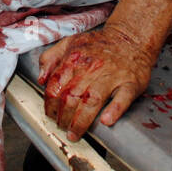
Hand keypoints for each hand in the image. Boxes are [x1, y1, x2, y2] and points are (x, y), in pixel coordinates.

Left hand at [38, 26, 154, 141]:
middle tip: (62, 127)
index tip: (50, 115)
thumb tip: (41, 79)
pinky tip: (106, 120)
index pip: (56, 87)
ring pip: (92, 101)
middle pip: (71, 97)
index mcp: (75, 59)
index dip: (50, 104)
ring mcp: (111, 76)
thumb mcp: (70, 42)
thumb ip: (50, 58)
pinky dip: (114, 110)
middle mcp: (91, 68)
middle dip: (63, 117)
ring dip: (81, 121)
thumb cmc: (100, 44)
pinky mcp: (130, 83)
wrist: (130, 37)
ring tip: (75, 133)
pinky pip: (123, 98)